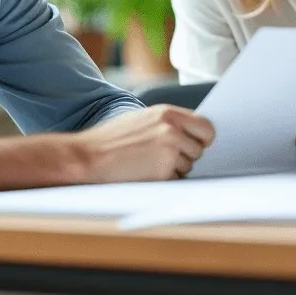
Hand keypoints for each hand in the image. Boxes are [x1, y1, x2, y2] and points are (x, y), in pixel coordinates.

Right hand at [75, 105, 214, 181]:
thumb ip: (168, 123)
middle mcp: (172, 131)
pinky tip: (145, 172)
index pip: (206, 126)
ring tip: (148, 162)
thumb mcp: (143, 119)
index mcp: (168, 114)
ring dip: (174, 169)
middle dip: (187, 155)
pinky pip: (176, 180)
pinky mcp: (163, 173)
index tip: (199, 143)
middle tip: (163, 156)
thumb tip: (191, 134)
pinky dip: (165, 180)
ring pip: (188, 167)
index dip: (204, 138)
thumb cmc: (111, 139)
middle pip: (199, 150)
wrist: (89, 157)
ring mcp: (170, 153)